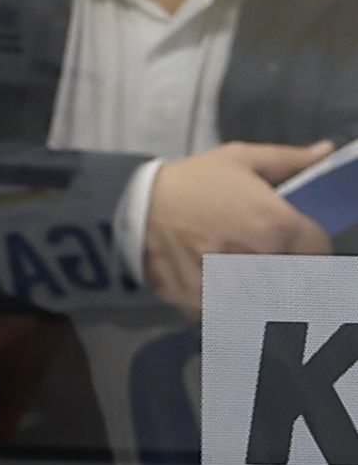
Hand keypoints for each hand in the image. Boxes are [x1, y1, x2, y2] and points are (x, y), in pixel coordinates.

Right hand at [145, 140, 333, 317]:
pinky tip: (214, 286)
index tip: (299, 244)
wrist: (136, 205)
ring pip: (260, 300)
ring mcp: (226, 286)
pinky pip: (225, 313)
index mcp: (274, 224)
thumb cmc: (194, 179)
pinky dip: (223, 305)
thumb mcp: (241, 158)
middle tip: (265, 258)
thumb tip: (327, 151)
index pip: (318, 250)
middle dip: (284, 270)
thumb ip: (289, 160)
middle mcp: (255, 260)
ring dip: (255, 292)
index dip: (312, 246)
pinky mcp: (199, 303)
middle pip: (290, 279)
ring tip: (239, 275)